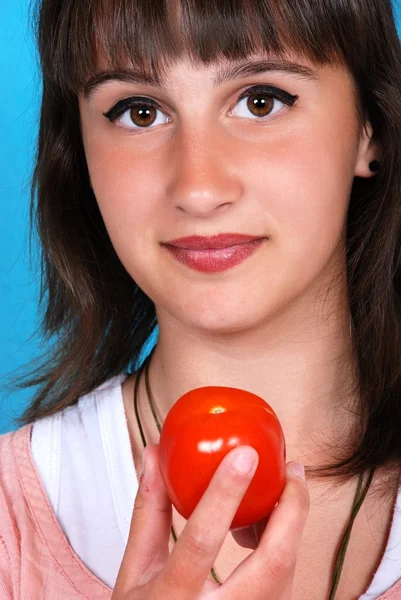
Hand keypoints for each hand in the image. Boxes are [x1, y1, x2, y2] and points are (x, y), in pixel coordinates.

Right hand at [111, 444, 309, 599]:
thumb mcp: (135, 571)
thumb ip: (148, 512)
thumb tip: (154, 458)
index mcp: (174, 599)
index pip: (203, 542)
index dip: (225, 494)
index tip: (244, 454)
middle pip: (274, 563)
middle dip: (293, 509)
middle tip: (293, 469)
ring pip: (288, 573)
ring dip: (291, 525)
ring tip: (281, 491)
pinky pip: (285, 583)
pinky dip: (284, 547)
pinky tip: (270, 527)